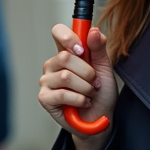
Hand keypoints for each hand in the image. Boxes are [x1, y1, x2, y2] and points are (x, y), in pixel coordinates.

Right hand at [39, 23, 116, 149]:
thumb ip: (99, 49)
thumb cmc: (100, 93)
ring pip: (66, 76)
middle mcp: (53, 64)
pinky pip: (63, 94)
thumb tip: (93, 31)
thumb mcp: (105, 68)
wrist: (100, 119)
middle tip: (94, 82)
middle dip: (87, 72)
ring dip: (85, 88)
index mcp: (66, 52)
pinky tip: (83, 103)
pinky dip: (79, 100)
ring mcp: (47, 81)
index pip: (58, 32)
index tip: (82, 49)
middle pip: (65, 56)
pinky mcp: (44, 98)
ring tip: (90, 94)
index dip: (68, 37)